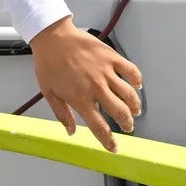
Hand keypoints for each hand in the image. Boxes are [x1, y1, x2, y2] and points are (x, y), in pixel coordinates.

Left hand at [29, 17, 142, 151]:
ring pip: (129, 95)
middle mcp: (95, 88)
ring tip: (135, 110)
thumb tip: (71, 132)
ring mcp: (105, 72)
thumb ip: (62, 114)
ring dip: (135, 106)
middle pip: (120, 113)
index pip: (99, 127)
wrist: (52, 37)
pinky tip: (137, 85)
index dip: (109, 141)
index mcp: (79, 99)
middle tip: (128, 127)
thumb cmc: (48, 64)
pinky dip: (137, 80)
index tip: (114, 148)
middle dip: (127, 124)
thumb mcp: (49, 92)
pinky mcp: (111, 58)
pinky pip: (131, 71)